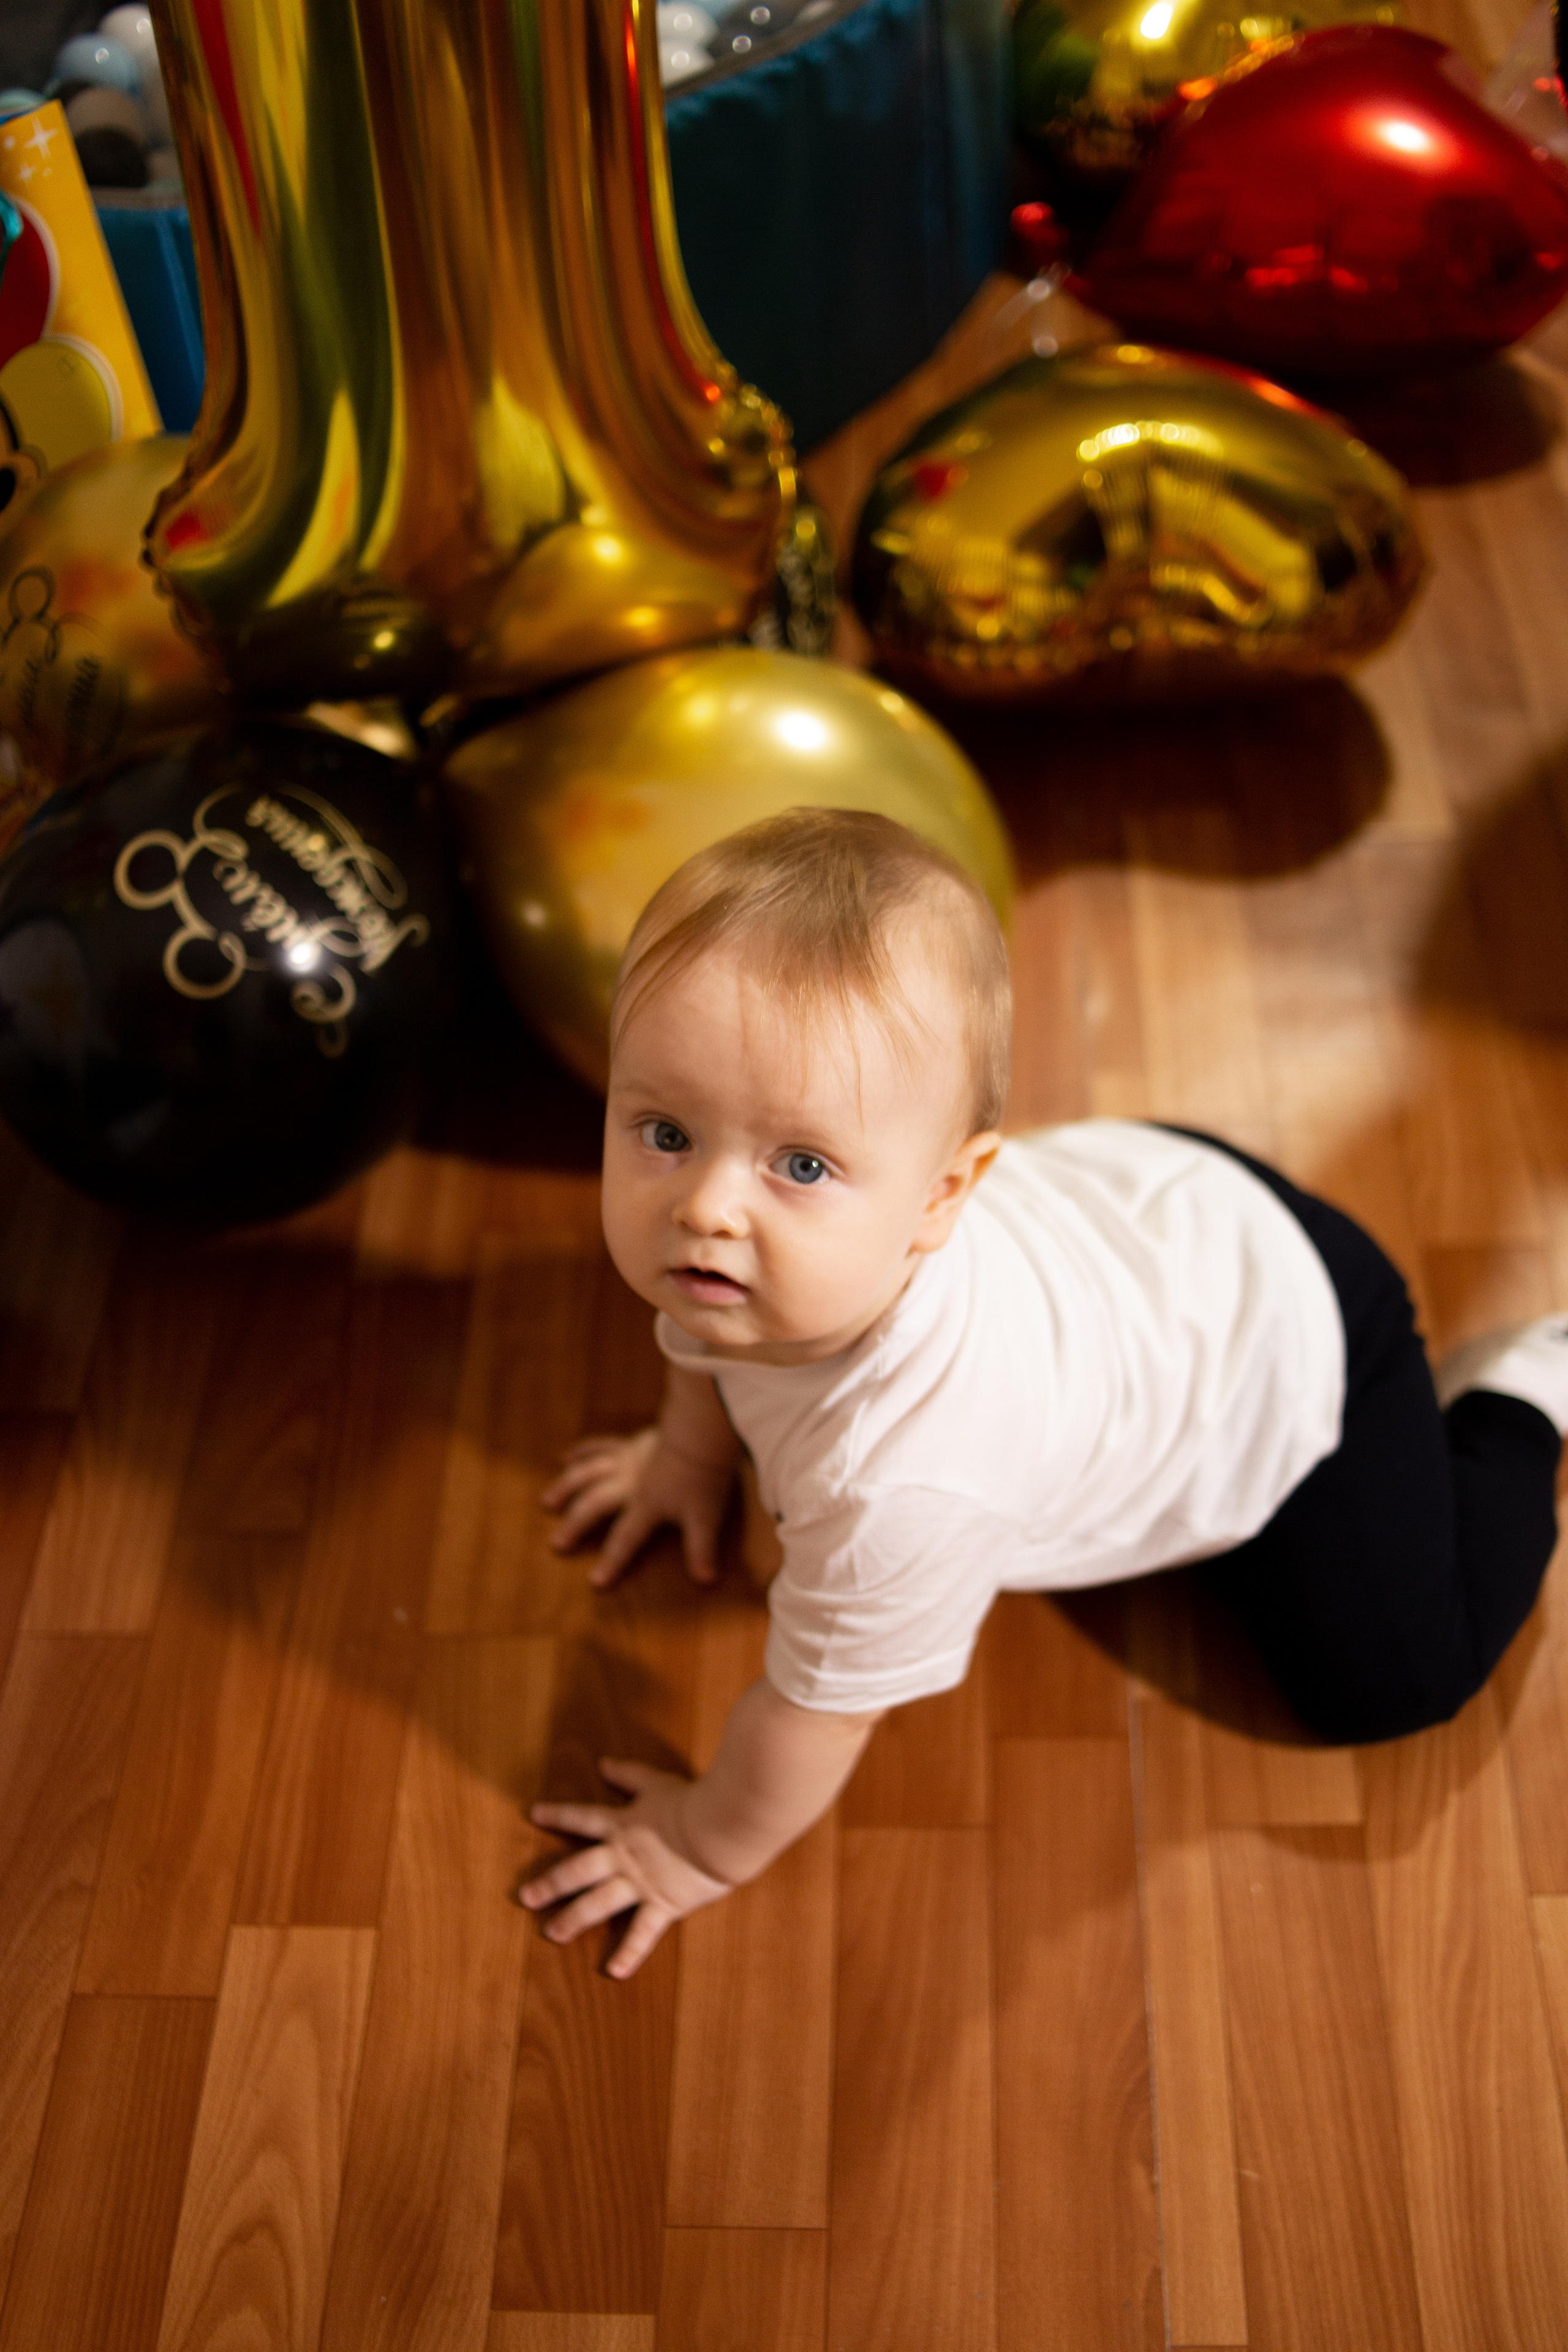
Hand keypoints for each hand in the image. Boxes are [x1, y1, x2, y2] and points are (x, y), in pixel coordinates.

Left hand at [522, 1758, 732, 1977]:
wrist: (720, 1829)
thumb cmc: (692, 1802)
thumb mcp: (656, 1782)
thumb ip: (629, 1776)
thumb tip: (603, 1763)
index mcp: (622, 1825)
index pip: (583, 1817)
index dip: (559, 1815)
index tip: (535, 1815)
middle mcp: (623, 1857)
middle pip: (578, 1870)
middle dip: (550, 1884)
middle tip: (526, 1898)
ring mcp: (640, 1884)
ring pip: (598, 1904)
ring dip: (573, 1919)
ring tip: (552, 1934)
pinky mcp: (663, 1905)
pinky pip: (642, 1934)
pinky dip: (629, 1954)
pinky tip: (614, 1971)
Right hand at [542, 1426, 734, 1588]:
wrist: (700, 1433)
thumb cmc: (703, 1477)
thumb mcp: (706, 1517)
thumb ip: (701, 1550)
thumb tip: (706, 1582)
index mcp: (644, 1507)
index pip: (626, 1540)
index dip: (612, 1562)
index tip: (595, 1582)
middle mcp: (627, 1484)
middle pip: (594, 1505)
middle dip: (576, 1526)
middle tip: (557, 1543)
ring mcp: (625, 1461)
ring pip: (587, 1474)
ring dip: (566, 1488)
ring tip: (547, 1502)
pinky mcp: (629, 1444)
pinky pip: (599, 1446)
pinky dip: (581, 1451)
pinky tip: (564, 1458)